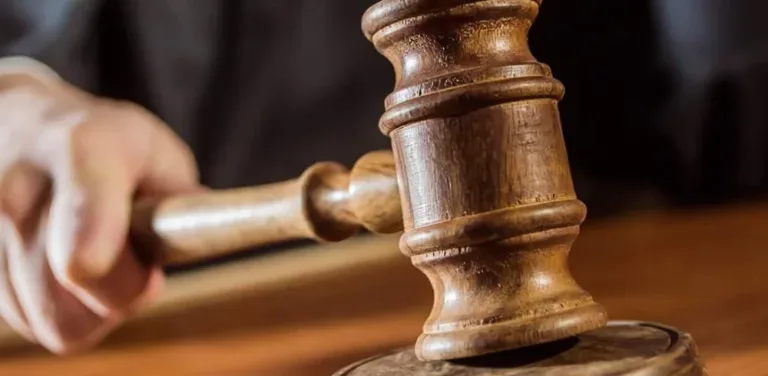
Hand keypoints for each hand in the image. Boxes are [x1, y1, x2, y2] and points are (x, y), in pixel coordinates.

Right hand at [0, 68, 200, 352]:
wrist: (18, 128)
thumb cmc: (106, 147)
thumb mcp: (155, 152)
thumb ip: (180, 198)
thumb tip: (198, 236)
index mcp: (85, 149)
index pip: (82, 206)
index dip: (89, 239)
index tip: (89, 264)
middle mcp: (22, 187)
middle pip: (75, 288)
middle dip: (120, 291)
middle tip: (130, 258)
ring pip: (52, 318)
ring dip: (86, 305)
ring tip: (93, 256)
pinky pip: (25, 321)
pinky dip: (52, 308)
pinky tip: (56, 267)